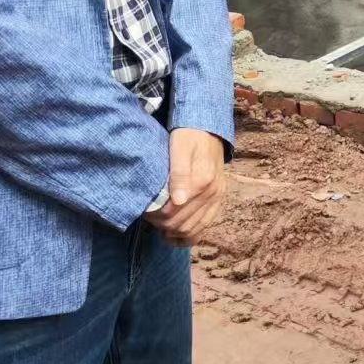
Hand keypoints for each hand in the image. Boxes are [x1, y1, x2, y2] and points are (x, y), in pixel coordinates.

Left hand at [147, 128, 227, 245]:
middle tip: (149, 218)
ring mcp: (217, 198)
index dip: (156, 216)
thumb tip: (178, 201)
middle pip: (183, 224)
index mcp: (202, 181)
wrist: (208, 128)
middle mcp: (213, 193)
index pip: (174, 212)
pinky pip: (204, 227)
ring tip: (159, 226)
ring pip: (194, 230)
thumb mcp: (179, 147)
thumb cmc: (188, 136)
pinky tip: (174, 234)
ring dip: (174, 233)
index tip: (145, 211)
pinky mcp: (218, 200)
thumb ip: (179, 173)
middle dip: (163, 226)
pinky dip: (189, 235)